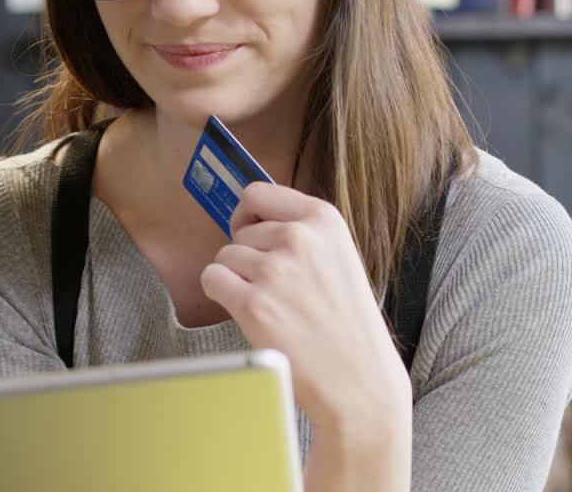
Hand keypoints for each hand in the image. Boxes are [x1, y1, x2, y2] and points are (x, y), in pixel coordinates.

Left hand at [198, 182, 410, 432]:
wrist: (359, 379)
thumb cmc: (348, 324)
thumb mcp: (339, 257)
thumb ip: (301, 232)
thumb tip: (250, 219)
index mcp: (324, 219)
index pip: (258, 193)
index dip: (247, 214)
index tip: (250, 231)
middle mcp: (299, 237)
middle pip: (240, 231)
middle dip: (249, 257)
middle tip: (277, 289)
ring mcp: (275, 270)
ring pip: (224, 257)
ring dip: (237, 279)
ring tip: (271, 305)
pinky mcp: (253, 304)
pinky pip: (212, 279)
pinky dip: (220, 294)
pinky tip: (247, 311)